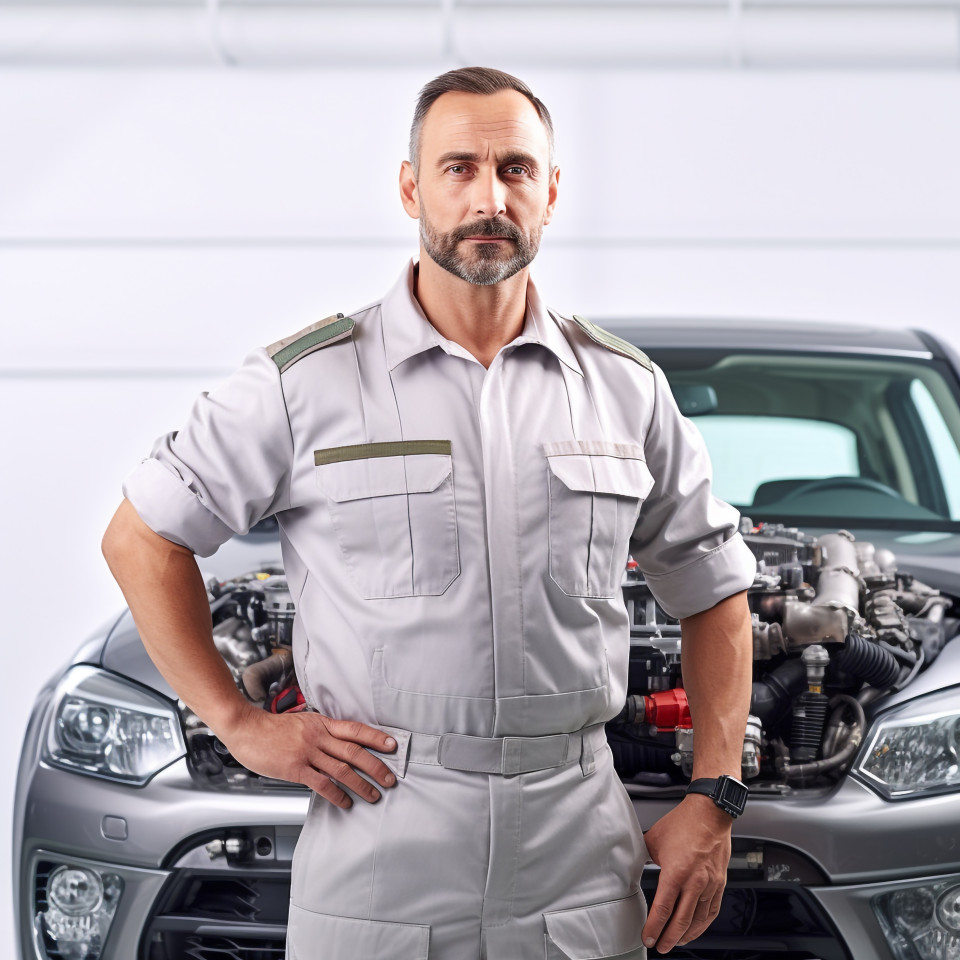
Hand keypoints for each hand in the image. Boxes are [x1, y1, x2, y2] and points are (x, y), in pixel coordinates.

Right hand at [216, 703, 398, 808]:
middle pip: (354, 751)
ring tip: (373, 795)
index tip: (392, 745)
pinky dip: (337, 795)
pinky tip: (345, 802)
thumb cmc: (272, 728)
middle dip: (376, 766)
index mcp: (322, 724)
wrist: (246, 728)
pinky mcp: (295, 768)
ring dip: (361, 784)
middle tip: (389, 778)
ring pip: (342, 769)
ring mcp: (307, 752)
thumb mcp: (302, 723)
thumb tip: (337, 746)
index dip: (376, 738)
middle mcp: (318, 737)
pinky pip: (322, 784)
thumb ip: (320, 732)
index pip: (355, 729)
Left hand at [641, 795, 731, 952]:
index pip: (663, 909)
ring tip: (675, 942)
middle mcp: (695, 882)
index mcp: (676, 872)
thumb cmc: (683, 823)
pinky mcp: (720, 883)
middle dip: (668, 938)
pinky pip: (712, 911)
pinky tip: (696, 929)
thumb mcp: (654, 839)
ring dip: (686, 935)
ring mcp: (710, 884)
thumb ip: (644, 857)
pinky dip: (703, 924)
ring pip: (698, 920)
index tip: (648, 938)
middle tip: (659, 946)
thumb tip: (632, 865)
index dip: (654, 927)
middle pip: (681, 921)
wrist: (709, 812)